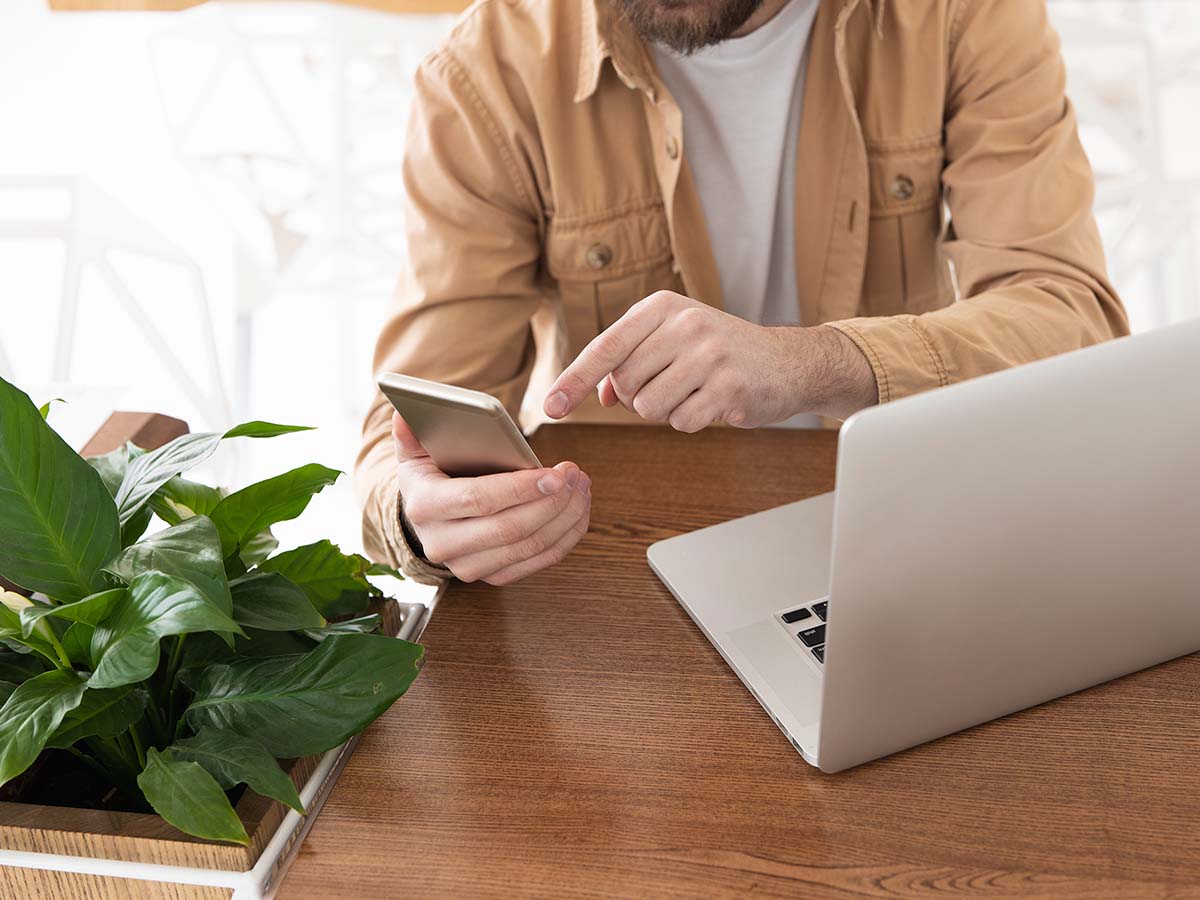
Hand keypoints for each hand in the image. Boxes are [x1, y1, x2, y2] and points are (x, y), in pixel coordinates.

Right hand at [391, 413, 590, 584]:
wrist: (427, 520)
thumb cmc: (430, 476)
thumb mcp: (415, 452)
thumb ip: (412, 431)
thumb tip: (404, 410)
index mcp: (424, 508)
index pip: (478, 500)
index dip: (520, 489)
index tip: (554, 473)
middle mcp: (443, 545)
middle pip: (510, 529)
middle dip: (552, 502)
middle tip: (575, 474)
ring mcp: (468, 567)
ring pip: (530, 547)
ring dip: (565, 517)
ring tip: (580, 486)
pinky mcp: (493, 577)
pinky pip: (539, 561)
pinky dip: (566, 536)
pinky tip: (578, 509)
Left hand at [543, 291, 877, 429]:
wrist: (789, 362)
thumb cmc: (723, 351)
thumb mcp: (674, 339)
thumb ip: (632, 359)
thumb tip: (602, 394)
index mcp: (662, 307)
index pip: (605, 348)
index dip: (574, 381)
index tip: (550, 408)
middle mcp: (684, 324)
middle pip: (626, 385)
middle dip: (640, 397)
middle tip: (674, 384)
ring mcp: (709, 355)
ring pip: (651, 408)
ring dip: (667, 411)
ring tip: (696, 391)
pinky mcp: (729, 387)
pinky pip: (683, 422)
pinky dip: (693, 421)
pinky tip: (716, 402)